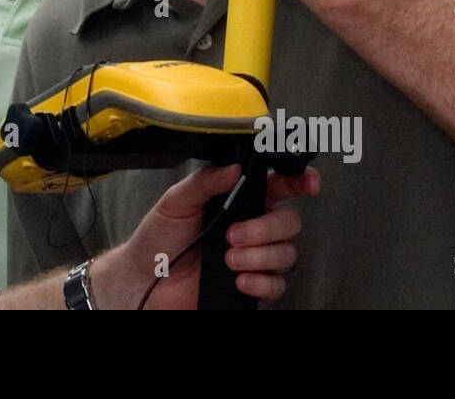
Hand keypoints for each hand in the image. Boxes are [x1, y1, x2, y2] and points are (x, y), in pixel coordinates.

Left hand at [92, 162, 320, 309]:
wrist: (145, 279)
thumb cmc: (159, 237)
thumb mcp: (176, 200)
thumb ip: (205, 181)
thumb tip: (234, 168)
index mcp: (238, 200)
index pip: (279, 185)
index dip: (299, 181)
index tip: (309, 184)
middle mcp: (252, 227)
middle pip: (289, 221)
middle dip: (266, 228)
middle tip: (233, 234)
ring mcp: (254, 257)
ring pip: (286, 254)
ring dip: (258, 256)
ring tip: (228, 258)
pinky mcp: (251, 286)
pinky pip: (277, 285)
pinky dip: (261, 282)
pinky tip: (239, 279)